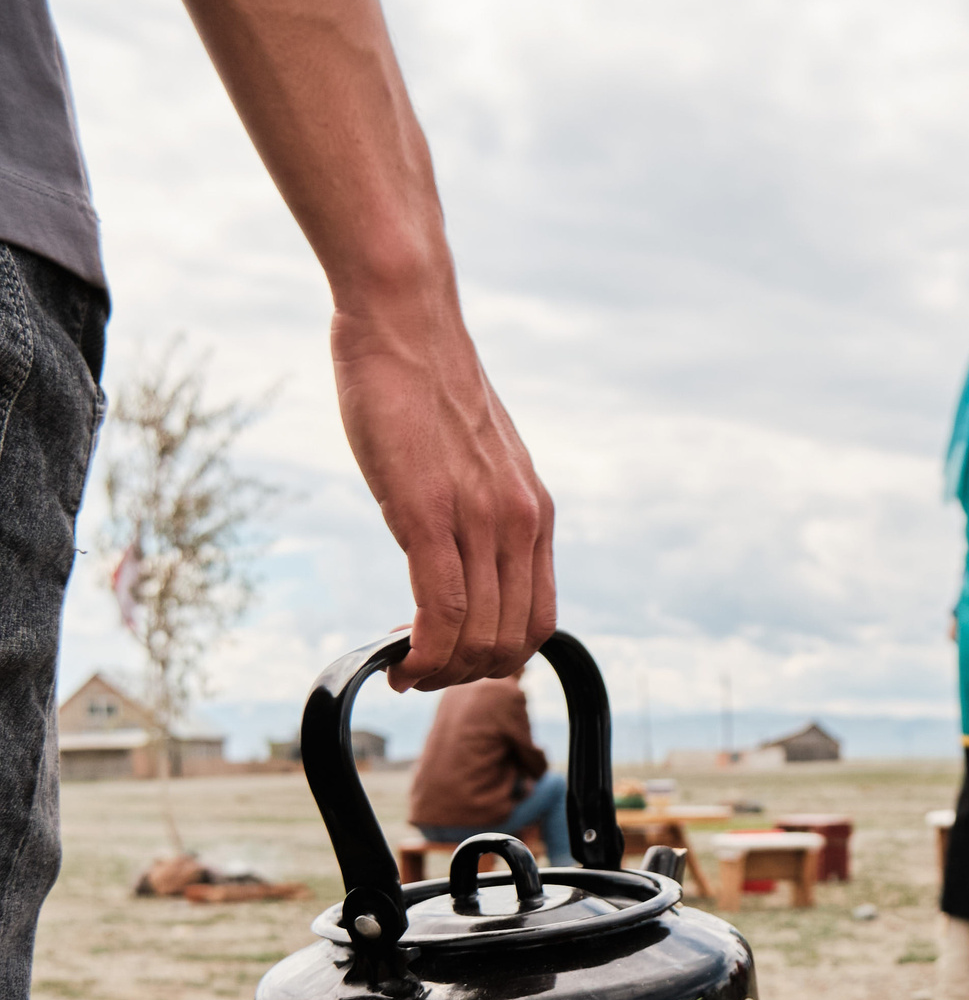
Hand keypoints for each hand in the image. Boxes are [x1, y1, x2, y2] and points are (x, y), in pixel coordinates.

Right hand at [334, 291, 554, 691]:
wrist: (407, 326)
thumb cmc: (426, 392)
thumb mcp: (476, 465)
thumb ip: (479, 516)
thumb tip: (457, 561)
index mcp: (534, 516)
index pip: (539, 621)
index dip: (500, 658)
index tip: (456, 661)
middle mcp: (519, 523)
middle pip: (512, 641)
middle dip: (466, 674)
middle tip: (420, 673)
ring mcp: (477, 520)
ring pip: (478, 635)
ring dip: (440, 671)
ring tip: (406, 670)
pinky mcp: (427, 513)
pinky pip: (441, 610)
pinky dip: (423, 652)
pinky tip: (399, 659)